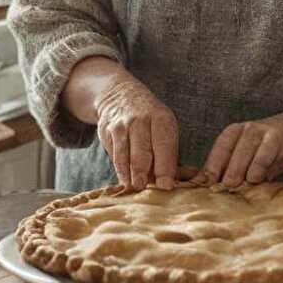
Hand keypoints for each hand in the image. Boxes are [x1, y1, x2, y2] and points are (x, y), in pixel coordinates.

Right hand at [95, 75, 179, 190]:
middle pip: (142, 150)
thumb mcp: (164, 125)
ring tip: (133, 187)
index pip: (164, 144)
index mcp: (161, 118)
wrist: (121, 94)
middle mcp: (141, 119)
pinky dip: (119, 168)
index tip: (167, 185)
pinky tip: (124, 180)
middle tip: (144, 188)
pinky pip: (114, 153)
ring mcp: (122, 124)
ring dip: (129, 173)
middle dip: (143, 171)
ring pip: (125, 153)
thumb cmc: (150, 119)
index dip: (165, 167)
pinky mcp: (107, 130)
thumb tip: (175, 182)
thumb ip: (169, 152)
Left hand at [201, 110, 282, 186]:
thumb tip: (219, 198)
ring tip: (232, 186)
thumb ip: (240, 173)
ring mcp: (261, 130)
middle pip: (228, 152)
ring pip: (244, 151)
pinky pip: (266, 152)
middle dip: (220, 172)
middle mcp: (245, 129)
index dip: (208, 171)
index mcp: (234, 134)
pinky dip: (259, 166)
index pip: (217, 152)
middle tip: (215, 191)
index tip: (200, 189)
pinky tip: (256, 179)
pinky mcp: (278, 136)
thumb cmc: (275, 148)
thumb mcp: (255, 158)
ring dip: (237, 169)